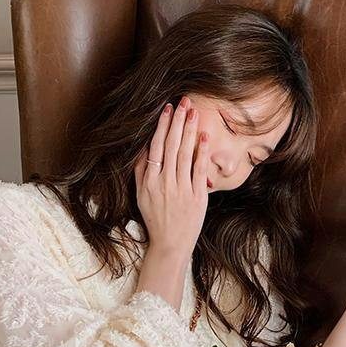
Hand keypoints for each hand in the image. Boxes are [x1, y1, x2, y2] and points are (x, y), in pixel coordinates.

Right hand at [134, 96, 210, 257]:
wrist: (171, 244)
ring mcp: (181, 190)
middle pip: (171, 146)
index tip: (167, 109)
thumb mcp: (141, 195)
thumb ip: (141, 171)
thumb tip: (144, 147)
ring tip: (194, 112)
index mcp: (149, 182)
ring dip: (189, 131)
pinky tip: (204, 136)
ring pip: (185, 154)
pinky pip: (199, 170)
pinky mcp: (197, 197)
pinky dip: (201, 152)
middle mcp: (164, 184)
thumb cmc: (156, 218)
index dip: (162, 127)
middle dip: (178, 122)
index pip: (155, 147)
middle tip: (184, 102)